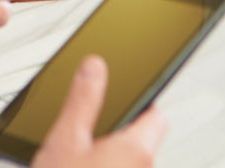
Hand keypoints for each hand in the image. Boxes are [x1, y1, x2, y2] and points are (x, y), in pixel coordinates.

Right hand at [33, 55, 165, 167]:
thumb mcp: (67, 140)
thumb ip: (83, 101)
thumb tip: (94, 66)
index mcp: (138, 149)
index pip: (157, 116)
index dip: (143, 99)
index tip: (129, 89)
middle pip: (143, 138)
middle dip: (120, 126)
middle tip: (97, 118)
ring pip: (129, 158)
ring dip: (110, 149)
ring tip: (81, 146)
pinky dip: (103, 164)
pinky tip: (78, 165)